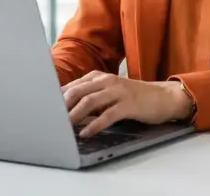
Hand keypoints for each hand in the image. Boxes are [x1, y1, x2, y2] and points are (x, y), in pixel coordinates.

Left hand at [61, 71, 192, 137]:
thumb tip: (65, 111)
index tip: (46, 111)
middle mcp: (107, 81)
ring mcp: (118, 92)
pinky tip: (86, 133)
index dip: (57, 99)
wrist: (163, 97)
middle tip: (51, 121)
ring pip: (89, 102)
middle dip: (62, 108)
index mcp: (99, 77)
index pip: (72, 86)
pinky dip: (94, 125)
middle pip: (77, 92)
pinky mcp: (129, 105)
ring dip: (74, 116)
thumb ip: (90, 97)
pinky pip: (107, 116)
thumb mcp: (109, 93)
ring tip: (64, 128)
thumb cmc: (133, 98)